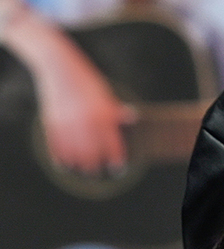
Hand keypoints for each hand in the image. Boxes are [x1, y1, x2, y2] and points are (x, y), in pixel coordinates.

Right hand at [37, 42, 135, 172]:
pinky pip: (56, 148)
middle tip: (98, 172)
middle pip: (93, 156)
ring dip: (79, 166)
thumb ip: (115, 110)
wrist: (58, 64)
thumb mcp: (104, 93)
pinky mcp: (52, 122)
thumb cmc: (85, 78)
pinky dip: (60, 159)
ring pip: (74, 156)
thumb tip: (133, 117)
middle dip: (96, 167)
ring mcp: (68, 123)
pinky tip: (64, 166)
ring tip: (83, 170)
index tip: (117, 169)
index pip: (113, 147)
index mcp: (103, 116)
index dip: (116, 161)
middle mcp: (86, 122)